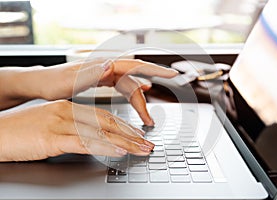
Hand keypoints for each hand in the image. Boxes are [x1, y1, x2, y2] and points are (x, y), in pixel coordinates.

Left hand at [0, 59, 177, 124]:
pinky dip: (132, 95)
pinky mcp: (102, 80)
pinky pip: (123, 87)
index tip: (172, 74)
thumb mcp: (70, 80)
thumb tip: (110, 65)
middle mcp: (106, 68)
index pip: (136, 66)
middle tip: (151, 119)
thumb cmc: (52, 82)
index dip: (155, 70)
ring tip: (145, 119)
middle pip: (135, 81)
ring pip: (129, 86)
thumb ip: (92, 73)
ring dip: (139, 102)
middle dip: (147, 99)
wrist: (40, 83)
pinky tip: (139, 94)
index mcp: (102, 66)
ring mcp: (105, 74)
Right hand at [0, 100, 153, 161]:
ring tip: (142, 149)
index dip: (123, 126)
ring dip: (125, 142)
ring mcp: (61, 124)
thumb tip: (89, 136)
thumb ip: (71, 127)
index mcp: (68, 107)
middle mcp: (68, 112)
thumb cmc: (21, 130)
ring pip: (101, 133)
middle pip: (108, 124)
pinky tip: (119, 151)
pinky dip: (105, 147)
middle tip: (147, 143)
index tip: (137, 134)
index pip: (104, 116)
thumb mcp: (51, 123)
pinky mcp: (53, 138)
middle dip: (131, 134)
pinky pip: (85, 143)